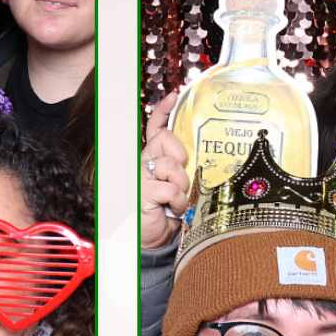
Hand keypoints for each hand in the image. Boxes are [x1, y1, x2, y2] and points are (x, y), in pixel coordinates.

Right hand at [141, 92, 188, 249]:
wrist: (155, 239)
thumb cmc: (168, 212)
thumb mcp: (178, 185)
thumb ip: (182, 168)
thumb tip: (195, 156)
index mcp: (152, 158)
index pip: (155, 128)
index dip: (164, 110)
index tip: (174, 96)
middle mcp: (143, 162)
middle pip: (165, 140)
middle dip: (180, 155)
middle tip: (182, 173)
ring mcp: (141, 176)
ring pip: (170, 165)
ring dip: (181, 185)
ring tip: (177, 199)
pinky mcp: (143, 191)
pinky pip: (170, 187)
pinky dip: (177, 201)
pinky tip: (172, 209)